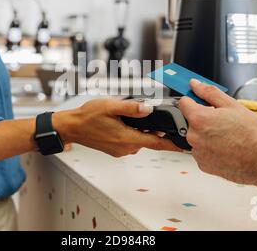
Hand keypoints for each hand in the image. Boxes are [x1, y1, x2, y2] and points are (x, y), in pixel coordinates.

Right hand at [53, 99, 181, 157]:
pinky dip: (134, 134)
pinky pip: (131, 142)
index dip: (172, 145)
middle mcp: (125, 147)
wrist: (72, 127)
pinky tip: (126, 123)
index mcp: (127, 138)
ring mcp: (120, 150)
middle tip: (158, 120)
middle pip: (149, 141)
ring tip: (135, 117)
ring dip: (143, 132)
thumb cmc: (88, 117)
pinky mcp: (115, 149)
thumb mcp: (111, 106)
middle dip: (157, 132)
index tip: (184, 146)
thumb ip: (132, 108)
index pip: (156, 143)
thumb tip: (148, 109)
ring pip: (140, 141)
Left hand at [178, 79, 256, 187]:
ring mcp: (198, 153)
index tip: (199, 101)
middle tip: (222, 121)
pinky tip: (226, 148)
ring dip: (206, 135)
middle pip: (190, 121)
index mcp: (199, 119)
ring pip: (197, 137)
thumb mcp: (232, 105)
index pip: (183, 103)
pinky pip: (202, 152)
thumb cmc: (253, 134)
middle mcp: (194, 137)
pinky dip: (210, 149)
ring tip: (227, 136)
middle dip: (203, 119)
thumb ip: (209, 92)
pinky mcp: (203, 165)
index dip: (193, 100)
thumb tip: (195, 84)